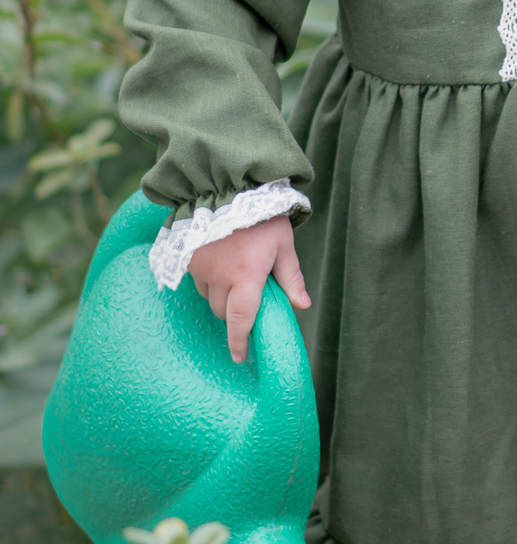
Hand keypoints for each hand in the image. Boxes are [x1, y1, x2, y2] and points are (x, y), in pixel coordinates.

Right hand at [190, 217, 308, 362]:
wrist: (226, 186)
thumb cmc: (262, 216)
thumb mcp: (283, 244)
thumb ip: (291, 277)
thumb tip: (303, 305)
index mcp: (247, 275)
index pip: (241, 319)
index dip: (239, 342)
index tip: (239, 357)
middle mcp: (220, 276)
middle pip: (224, 312)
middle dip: (236, 313)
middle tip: (249, 299)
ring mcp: (200, 267)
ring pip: (209, 298)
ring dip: (222, 297)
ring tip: (237, 276)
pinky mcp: (186, 258)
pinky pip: (198, 281)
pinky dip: (210, 281)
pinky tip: (221, 265)